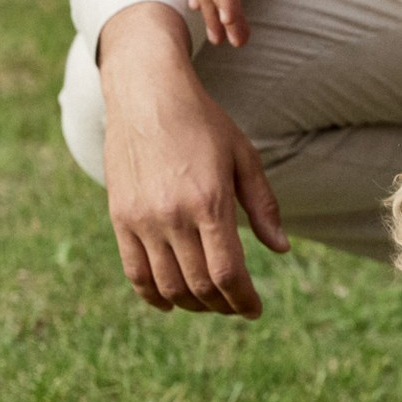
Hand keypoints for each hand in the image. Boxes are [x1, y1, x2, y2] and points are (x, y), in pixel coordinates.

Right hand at [98, 3, 289, 316]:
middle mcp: (173, 216)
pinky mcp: (120, 218)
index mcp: (209, 202)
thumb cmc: (203, 122)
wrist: (146, 93)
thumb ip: (264, 206)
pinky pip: (135, 272)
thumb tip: (282, 249)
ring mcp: (142, 219)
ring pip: (167, 286)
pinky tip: (171, 302)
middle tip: (236, 306)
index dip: (243, 300)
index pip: (227, 274)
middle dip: (222, 305)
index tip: (254, 309)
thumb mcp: (244, 157)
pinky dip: (153, 296)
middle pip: (199, 285)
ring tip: (209, 302)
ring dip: (192, 304)